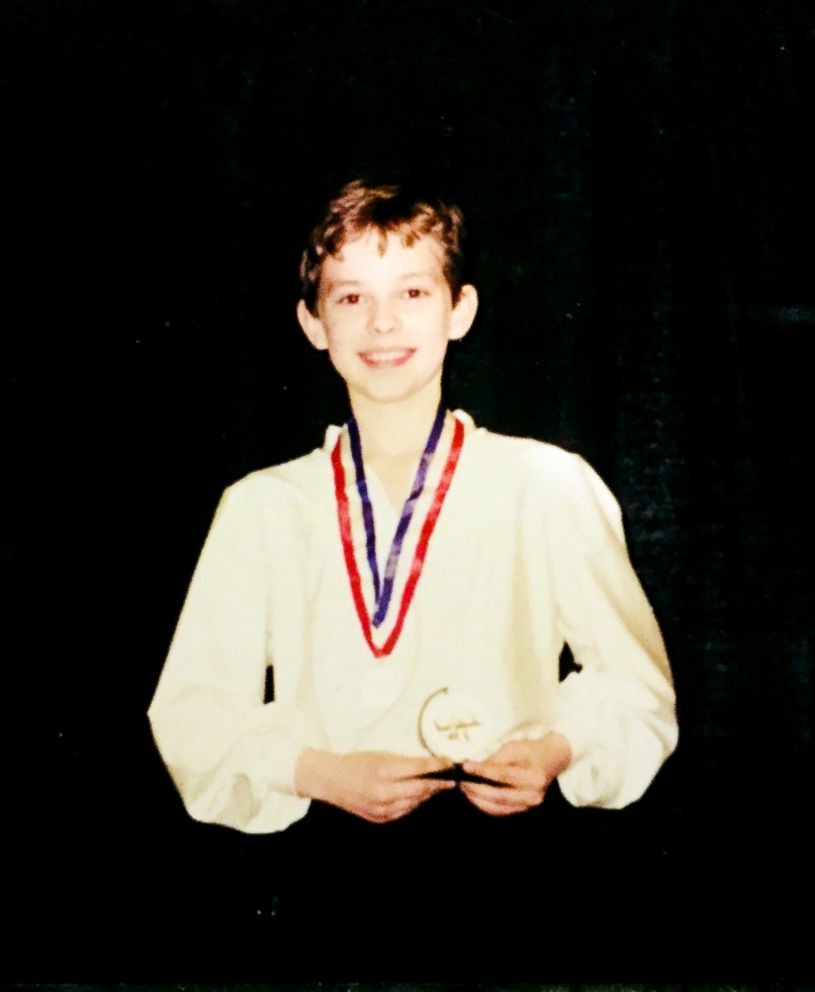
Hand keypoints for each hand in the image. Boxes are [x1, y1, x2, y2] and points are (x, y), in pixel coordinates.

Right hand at [295, 748, 455, 823]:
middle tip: (452, 779)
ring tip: (438, 787)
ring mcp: (382, 808)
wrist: (331, 780)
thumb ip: (405, 762)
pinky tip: (419, 797)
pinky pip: (404, 811)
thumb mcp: (382, 755)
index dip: (437, 766)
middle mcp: (384, 792)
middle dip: (439, 784)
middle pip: (421, 789)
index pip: (419, 769)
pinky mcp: (380, 818)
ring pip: (414, 803)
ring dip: (428, 795)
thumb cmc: (357, 763)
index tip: (450, 762)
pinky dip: (413, 803)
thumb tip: (429, 765)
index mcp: (384, 771)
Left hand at [459, 732, 572, 816]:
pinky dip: (484, 804)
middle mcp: (534, 795)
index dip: (483, 771)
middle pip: (499, 795)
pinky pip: (499, 811)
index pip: (503, 775)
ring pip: (497, 807)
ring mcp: (529, 805)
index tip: (466, 766)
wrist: (549, 760)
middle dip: (476, 789)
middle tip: (461, 780)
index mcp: (535, 777)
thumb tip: (473, 769)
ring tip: (464, 788)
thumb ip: (495, 760)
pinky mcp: (522, 809)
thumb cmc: (530, 752)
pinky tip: (473, 795)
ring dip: (477, 799)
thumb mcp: (513, 748)